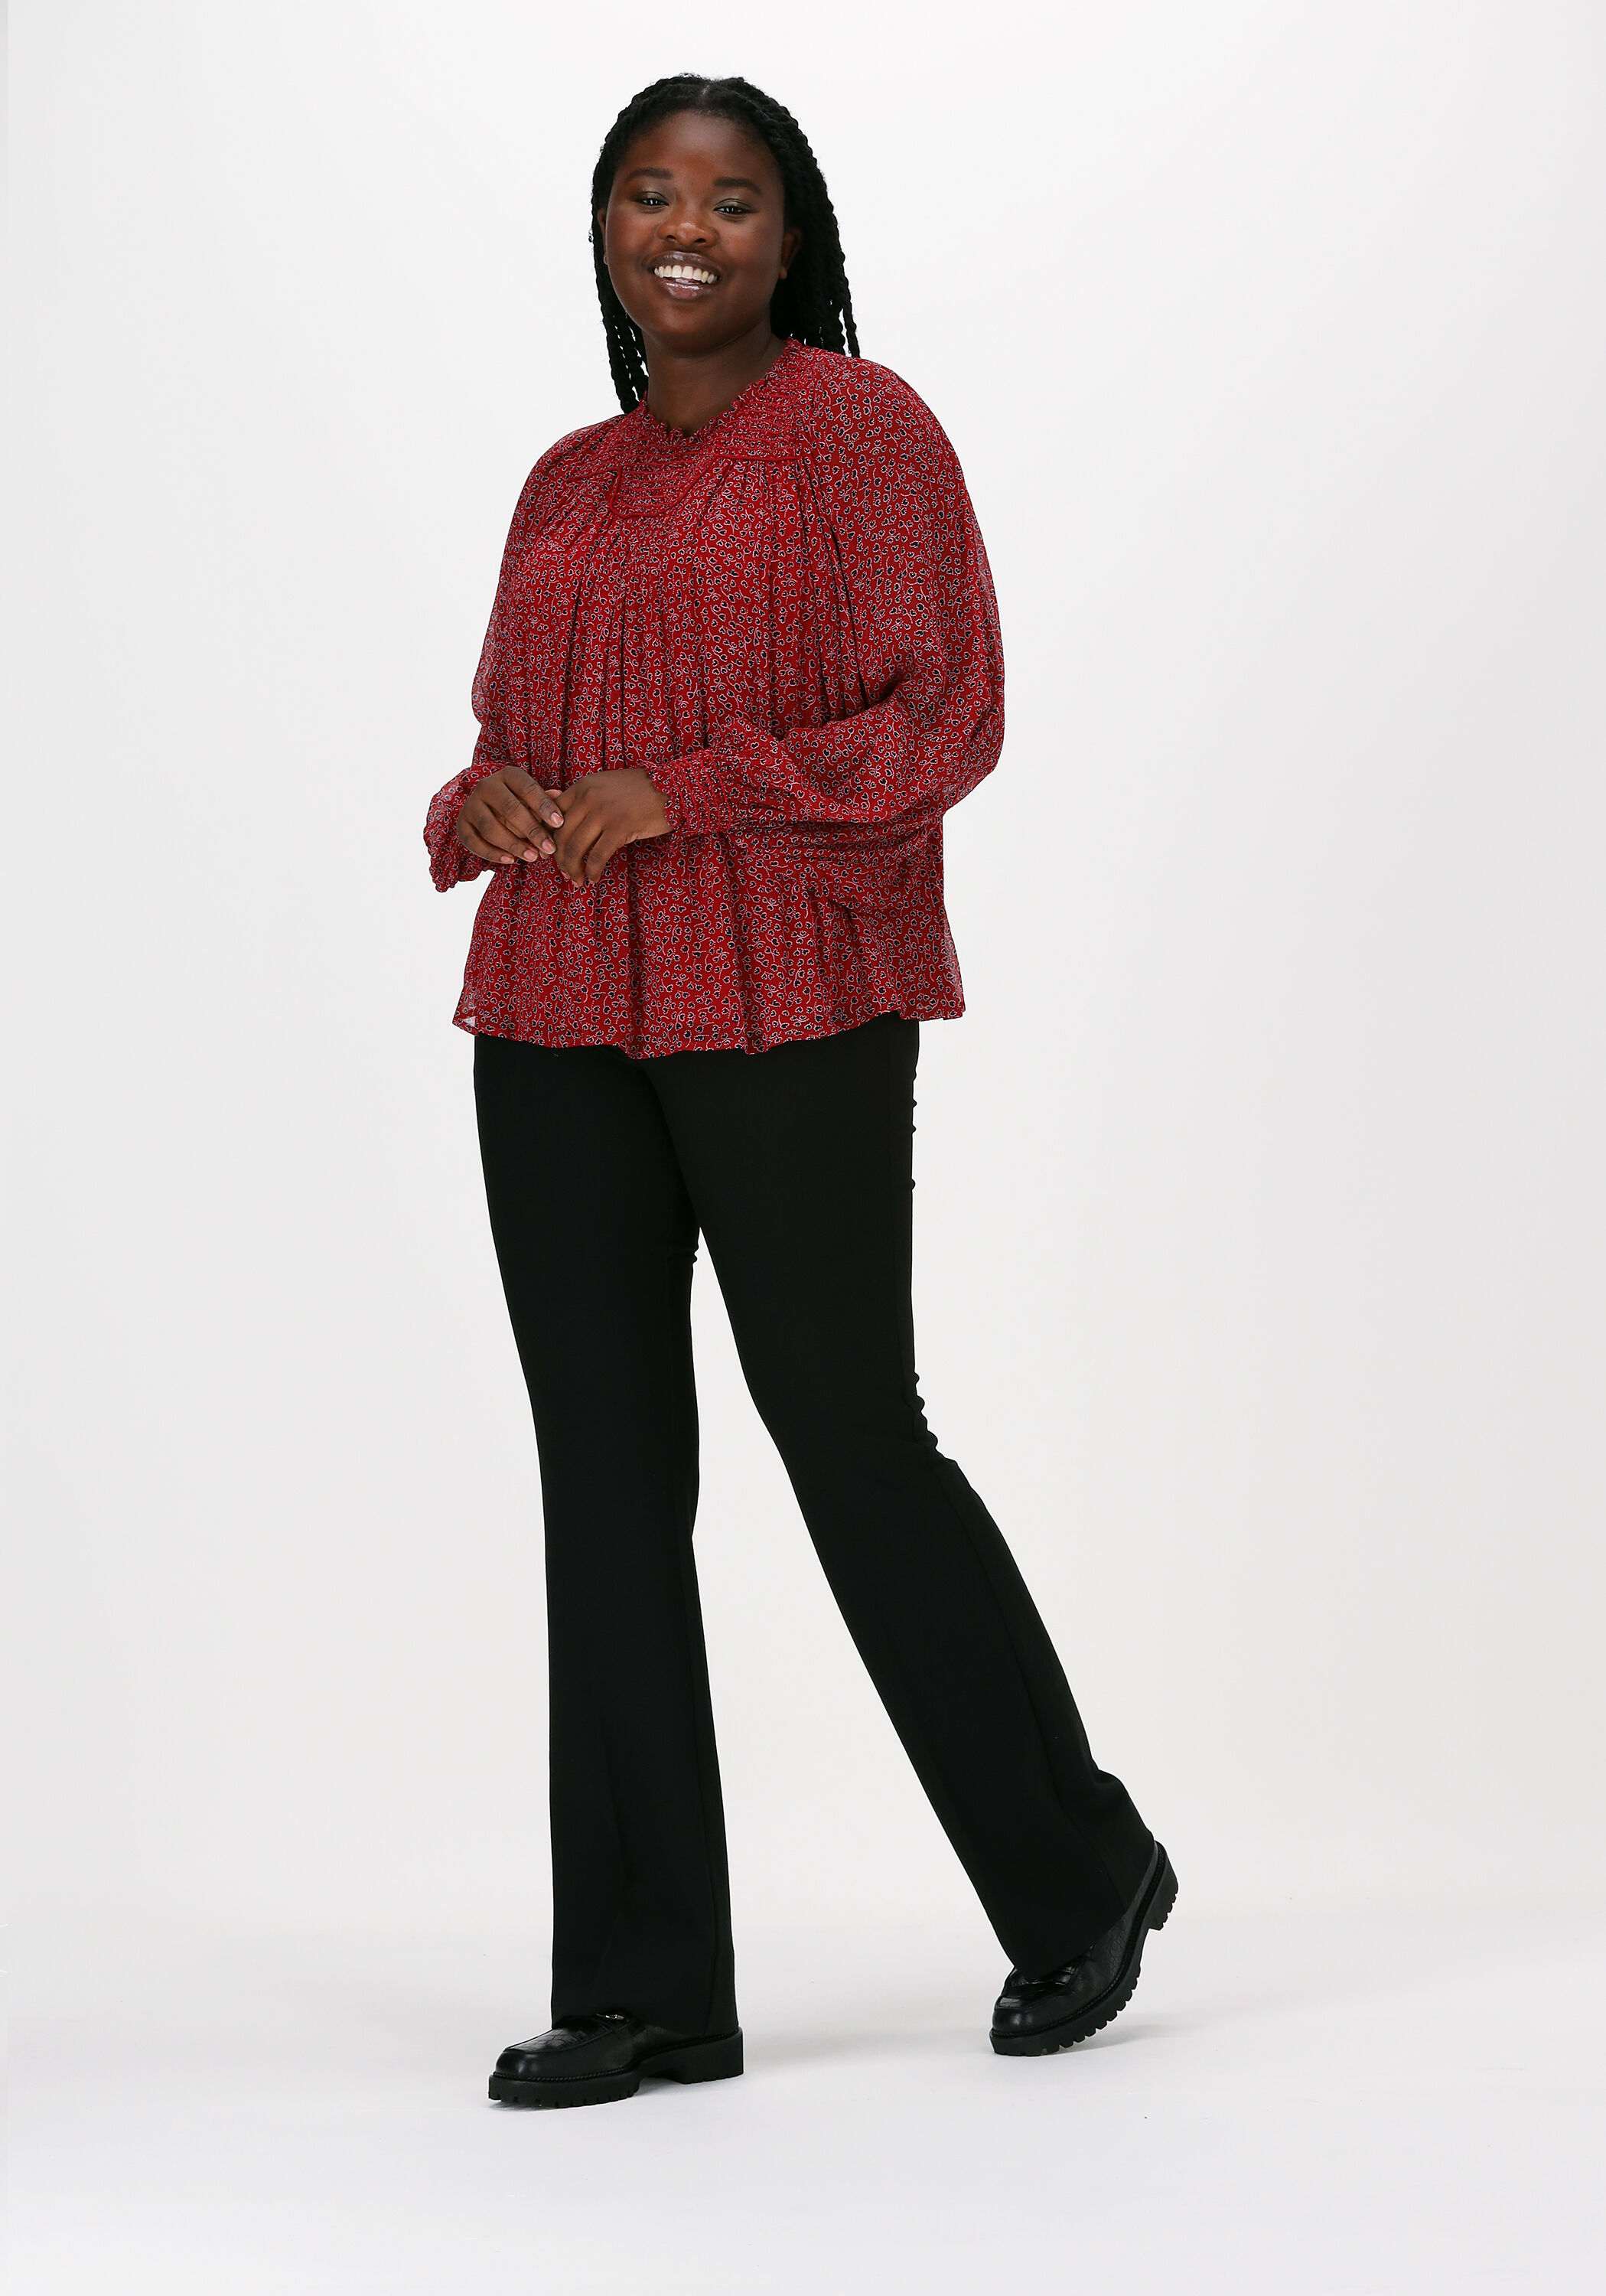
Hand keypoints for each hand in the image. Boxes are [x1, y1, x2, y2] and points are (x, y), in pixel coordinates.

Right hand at [454, 767, 564, 866]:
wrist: (487, 807)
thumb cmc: (519, 803)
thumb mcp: (532, 798)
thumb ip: (544, 800)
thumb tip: (558, 796)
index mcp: (507, 775)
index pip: (527, 788)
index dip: (543, 806)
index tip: (559, 823)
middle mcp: (486, 786)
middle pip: (509, 809)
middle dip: (532, 830)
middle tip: (549, 848)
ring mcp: (471, 805)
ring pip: (491, 827)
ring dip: (513, 844)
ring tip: (533, 857)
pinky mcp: (462, 824)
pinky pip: (475, 842)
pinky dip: (492, 853)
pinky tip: (510, 860)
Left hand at [551, 768, 670, 883]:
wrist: (671, 787)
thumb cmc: (641, 790)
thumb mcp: (606, 786)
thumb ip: (585, 797)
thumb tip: (561, 813)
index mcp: (583, 786)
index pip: (552, 814)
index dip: (547, 837)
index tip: (550, 852)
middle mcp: (588, 798)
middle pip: (561, 835)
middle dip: (559, 859)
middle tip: (565, 872)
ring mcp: (603, 813)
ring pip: (575, 848)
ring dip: (573, 870)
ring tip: (577, 880)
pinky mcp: (620, 828)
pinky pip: (597, 856)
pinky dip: (592, 872)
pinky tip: (594, 878)